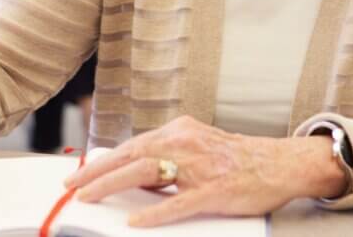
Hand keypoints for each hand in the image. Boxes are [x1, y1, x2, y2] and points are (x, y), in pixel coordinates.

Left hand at [63, 115, 343, 227]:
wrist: (281, 163)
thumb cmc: (239, 159)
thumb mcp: (199, 146)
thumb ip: (169, 156)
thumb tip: (134, 175)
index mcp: (180, 131)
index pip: (132, 145)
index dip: (104, 160)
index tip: (80, 174)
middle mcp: (185, 143)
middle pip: (131, 155)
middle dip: (97, 172)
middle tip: (71, 187)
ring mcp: (200, 167)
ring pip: (146, 173)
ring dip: (113, 185)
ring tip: (89, 199)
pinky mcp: (215, 191)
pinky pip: (178, 202)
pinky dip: (154, 212)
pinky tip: (135, 221)